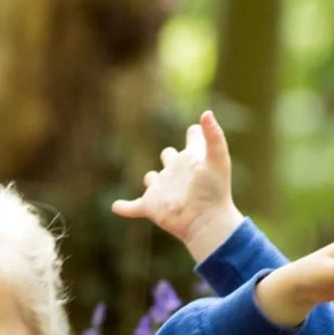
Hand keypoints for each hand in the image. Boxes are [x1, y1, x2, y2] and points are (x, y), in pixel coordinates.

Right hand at [112, 110, 243, 262]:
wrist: (206, 221)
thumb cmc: (214, 191)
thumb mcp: (217, 159)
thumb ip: (214, 136)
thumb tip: (206, 113)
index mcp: (193, 159)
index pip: (194, 139)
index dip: (195, 135)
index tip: (196, 132)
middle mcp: (177, 172)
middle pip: (170, 157)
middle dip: (170, 156)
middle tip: (173, 156)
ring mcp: (163, 190)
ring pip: (152, 180)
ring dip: (152, 180)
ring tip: (154, 182)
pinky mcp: (151, 206)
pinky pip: (133, 207)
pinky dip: (124, 207)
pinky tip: (116, 207)